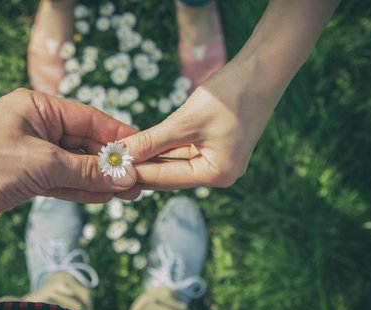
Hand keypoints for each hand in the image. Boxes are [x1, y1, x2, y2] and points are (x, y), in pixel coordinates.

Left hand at [0, 88, 138, 231]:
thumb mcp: (43, 164)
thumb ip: (85, 170)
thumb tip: (124, 176)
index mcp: (37, 107)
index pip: (88, 118)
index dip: (117, 135)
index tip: (141, 149)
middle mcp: (35, 126)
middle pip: (83, 142)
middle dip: (110, 162)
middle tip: (139, 177)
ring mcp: (30, 152)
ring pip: (73, 164)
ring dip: (99, 178)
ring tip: (129, 191)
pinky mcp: (25, 176)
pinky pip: (60, 180)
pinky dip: (80, 189)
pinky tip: (104, 196)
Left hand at [123, 62, 277, 188]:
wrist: (261, 70)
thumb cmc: (229, 96)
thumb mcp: (185, 121)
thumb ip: (152, 141)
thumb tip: (122, 156)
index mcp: (217, 174)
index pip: (166, 178)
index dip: (136, 172)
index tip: (108, 168)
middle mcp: (219, 173)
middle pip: (170, 175)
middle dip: (141, 167)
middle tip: (109, 163)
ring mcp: (219, 160)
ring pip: (175, 163)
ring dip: (150, 157)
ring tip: (120, 154)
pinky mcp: (216, 146)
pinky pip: (183, 151)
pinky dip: (164, 147)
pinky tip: (142, 144)